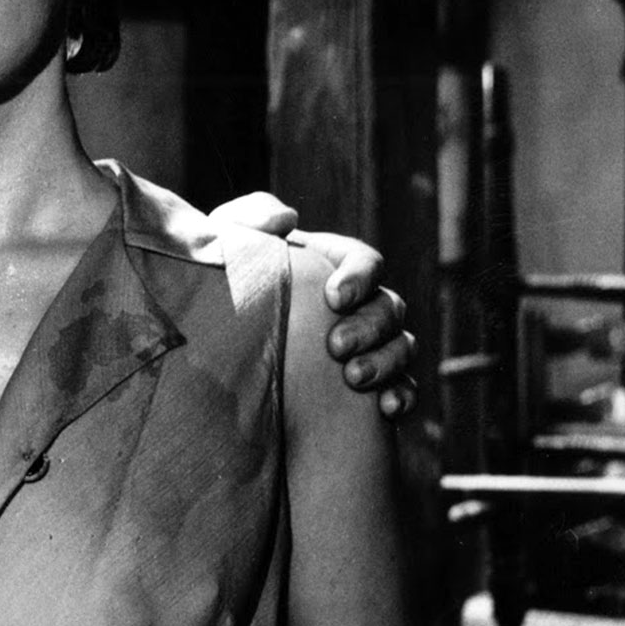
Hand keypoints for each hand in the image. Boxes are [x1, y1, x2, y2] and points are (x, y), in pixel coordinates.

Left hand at [206, 198, 415, 419]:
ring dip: (385, 362)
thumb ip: (251, 218)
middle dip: (368, 327)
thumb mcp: (226, 242)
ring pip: (402, 347)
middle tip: (335, 346)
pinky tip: (384, 408)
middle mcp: (362, 303)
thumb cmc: (228, 282)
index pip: (366, 261)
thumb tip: (288, 219)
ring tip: (353, 378)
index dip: (359, 277)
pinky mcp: (372, 383)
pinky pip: (404, 387)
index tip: (334, 297)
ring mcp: (373, 343)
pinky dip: (401, 394)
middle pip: (389, 307)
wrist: (219, 342)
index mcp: (334, 264)